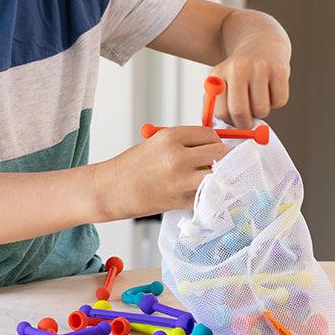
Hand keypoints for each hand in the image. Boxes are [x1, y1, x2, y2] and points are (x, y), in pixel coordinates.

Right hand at [93, 126, 230, 220]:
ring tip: (213, 177)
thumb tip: (211, 145)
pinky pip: (206, 196)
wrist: (109, 190)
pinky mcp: (180, 201)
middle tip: (224, 161)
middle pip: (219, 152)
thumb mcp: (156, 143)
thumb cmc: (130, 167)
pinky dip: (208, 195)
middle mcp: (178, 156)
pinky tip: (200, 193)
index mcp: (171, 137)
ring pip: (217, 175)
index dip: (215, 140)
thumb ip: (183, 142)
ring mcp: (181, 180)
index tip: (216, 146)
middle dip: (224, 157)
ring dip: (219, 176)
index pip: (209, 133)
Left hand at [211, 34, 290, 128]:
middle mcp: (238, 69)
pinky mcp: (279, 69)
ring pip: (261, 109)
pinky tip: (270, 90)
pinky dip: (276, 102)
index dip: (229, 123)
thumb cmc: (238, 73)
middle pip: (240, 112)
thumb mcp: (220, 83)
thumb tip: (215, 129)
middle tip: (248, 123)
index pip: (221, 112)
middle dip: (245, 124)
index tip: (234, 123)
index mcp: (219, 74)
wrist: (261, 44)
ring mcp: (260, 68)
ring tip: (258, 100)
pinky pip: (279, 101)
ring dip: (261, 112)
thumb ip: (214, 106)